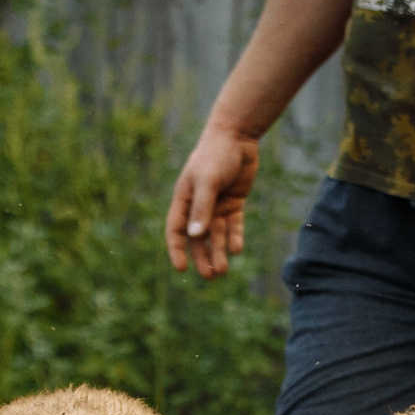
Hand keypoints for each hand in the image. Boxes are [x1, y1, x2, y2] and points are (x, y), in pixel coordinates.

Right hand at [166, 125, 261, 278]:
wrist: (238, 137)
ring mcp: (216, 205)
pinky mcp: (233, 203)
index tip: (181, 269)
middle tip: (210, 277)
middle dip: (202, 258)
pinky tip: (237, 250)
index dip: (177, 250)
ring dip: (219, 252)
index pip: (176, 231)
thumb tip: (195, 236)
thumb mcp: (207, 181)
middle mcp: (198, 206)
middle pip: (198, 239)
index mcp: (184, 200)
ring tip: (223, 271)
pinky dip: (234, 238)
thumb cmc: (216, 155)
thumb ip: (202, 208)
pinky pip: (233, 226)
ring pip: (216, 235)